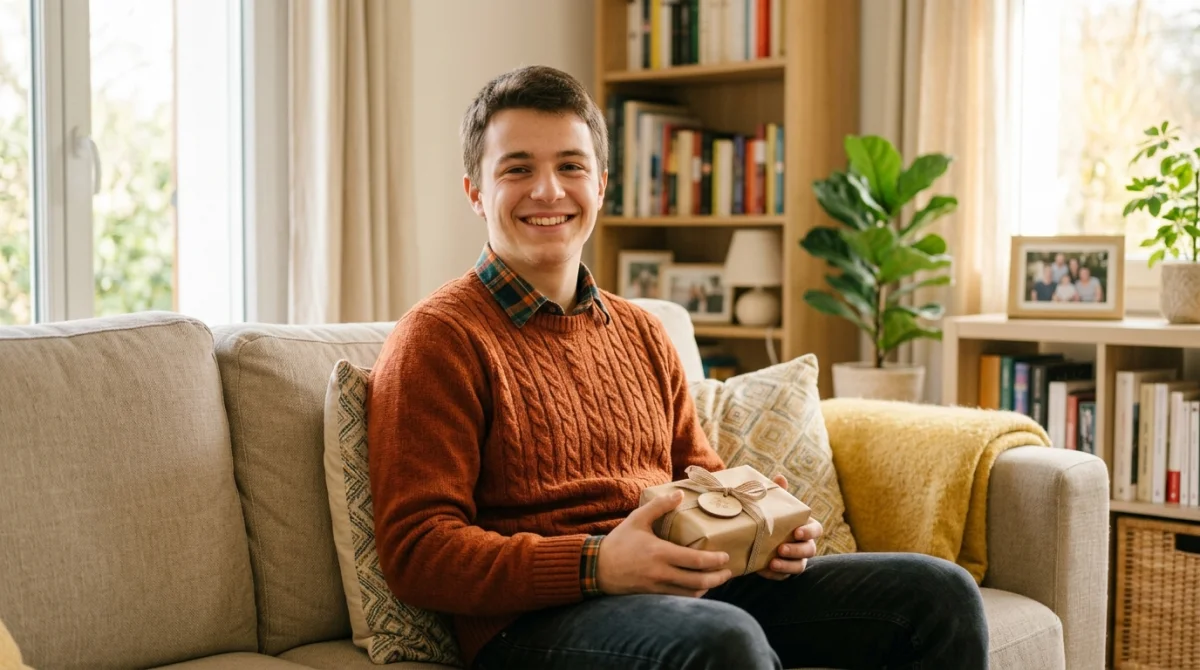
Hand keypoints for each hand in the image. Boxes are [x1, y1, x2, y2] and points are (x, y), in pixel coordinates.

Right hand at [597, 489, 733, 596]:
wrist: (597, 568)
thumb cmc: (619, 542)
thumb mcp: (637, 519)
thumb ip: (659, 506)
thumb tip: (679, 494)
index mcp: (660, 553)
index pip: (695, 560)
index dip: (714, 560)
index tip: (726, 556)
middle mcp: (661, 573)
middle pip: (698, 581)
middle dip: (717, 578)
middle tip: (727, 571)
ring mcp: (657, 587)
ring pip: (690, 593)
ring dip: (707, 588)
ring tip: (716, 579)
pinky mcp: (653, 595)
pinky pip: (678, 598)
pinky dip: (692, 595)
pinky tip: (697, 588)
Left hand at [756, 474, 821, 580]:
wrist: (753, 535)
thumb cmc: (770, 517)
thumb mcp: (773, 506)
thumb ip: (778, 493)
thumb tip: (780, 477)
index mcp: (805, 526)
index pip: (817, 530)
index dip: (809, 532)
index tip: (797, 531)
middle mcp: (805, 544)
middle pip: (810, 550)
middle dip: (796, 550)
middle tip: (781, 549)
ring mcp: (796, 559)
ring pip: (799, 566)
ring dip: (787, 565)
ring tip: (772, 563)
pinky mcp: (785, 571)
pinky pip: (784, 576)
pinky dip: (774, 574)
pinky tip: (762, 570)